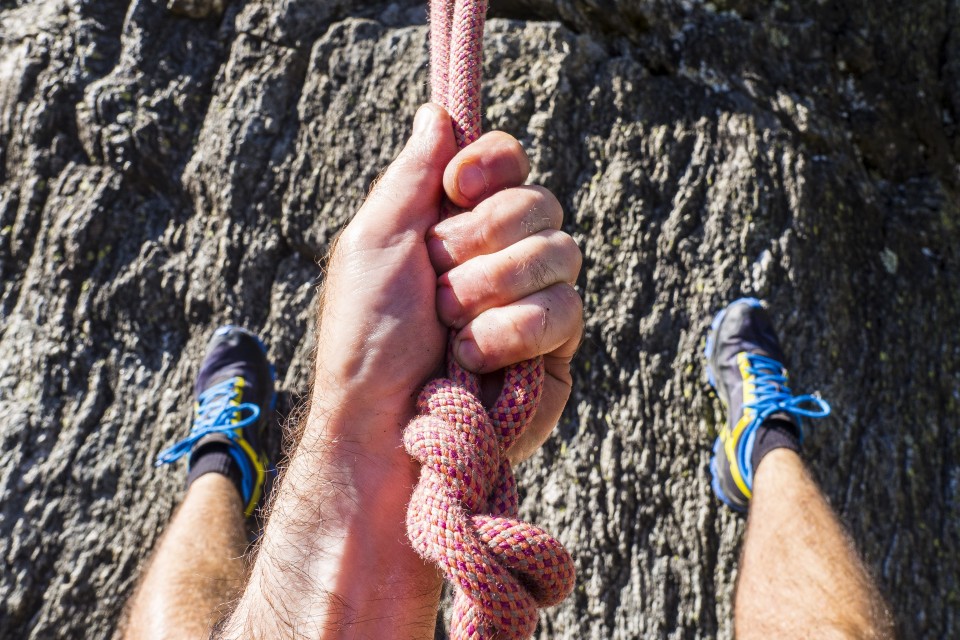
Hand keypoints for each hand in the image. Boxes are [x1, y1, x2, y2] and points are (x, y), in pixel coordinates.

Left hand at [312, 103, 582, 463]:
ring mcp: (532, 302)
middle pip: (539, 201)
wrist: (381, 428)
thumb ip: (412, 176)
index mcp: (456, 224)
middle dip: (481, 241)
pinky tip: (477, 362)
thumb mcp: (374, 242)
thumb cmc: (366, 339)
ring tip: (451, 331)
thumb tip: (438, 115)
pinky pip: (567, 309)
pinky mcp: (555, 351)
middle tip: (437, 283)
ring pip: (560, 252)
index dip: (492, 165)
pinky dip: (513, 332)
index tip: (456, 189)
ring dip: (491, 291)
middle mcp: (501, 256)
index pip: (508, 162)